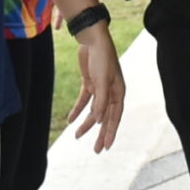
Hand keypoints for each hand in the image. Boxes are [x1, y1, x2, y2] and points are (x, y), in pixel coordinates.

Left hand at [63, 23, 126, 151]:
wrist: (92, 39)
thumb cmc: (102, 59)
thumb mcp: (102, 81)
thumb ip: (101, 102)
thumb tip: (99, 121)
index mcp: (118, 92)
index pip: (115, 117)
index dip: (111, 132)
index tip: (106, 147)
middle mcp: (111, 92)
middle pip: (106, 117)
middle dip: (101, 134)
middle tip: (97, 150)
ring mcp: (100, 88)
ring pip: (94, 111)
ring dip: (87, 123)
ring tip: (77, 136)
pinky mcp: (89, 83)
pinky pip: (84, 101)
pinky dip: (78, 110)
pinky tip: (70, 120)